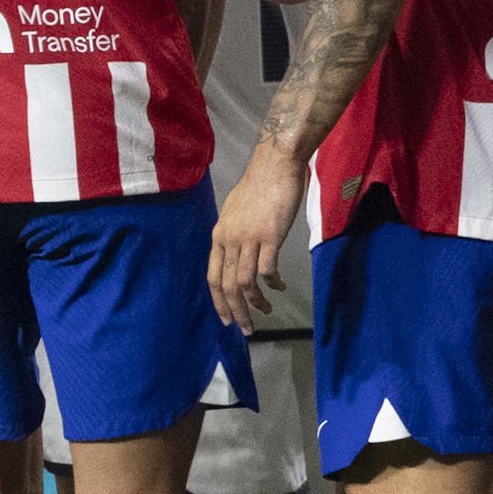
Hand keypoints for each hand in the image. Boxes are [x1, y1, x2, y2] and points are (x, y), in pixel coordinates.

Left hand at [210, 146, 302, 327]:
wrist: (275, 165)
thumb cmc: (260, 186)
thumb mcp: (235, 212)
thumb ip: (233, 234)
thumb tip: (236, 251)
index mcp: (219, 236)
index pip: (212, 277)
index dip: (218, 302)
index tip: (227, 320)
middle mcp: (229, 240)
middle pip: (227, 286)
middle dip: (236, 312)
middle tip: (246, 329)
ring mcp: (249, 238)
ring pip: (245, 282)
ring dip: (256, 302)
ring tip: (267, 310)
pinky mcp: (270, 236)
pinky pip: (267, 269)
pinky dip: (273, 283)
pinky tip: (280, 286)